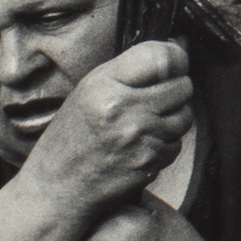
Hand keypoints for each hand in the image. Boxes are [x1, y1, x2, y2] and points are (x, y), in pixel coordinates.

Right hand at [19, 42, 193, 220]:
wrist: (55, 188)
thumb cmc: (72, 136)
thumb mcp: (89, 91)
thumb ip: (130, 70)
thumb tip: (176, 51)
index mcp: (104, 85)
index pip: (162, 57)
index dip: (176, 59)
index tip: (174, 65)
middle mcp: (122, 109)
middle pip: (182, 87)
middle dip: (175, 91)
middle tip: (155, 101)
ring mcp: (137, 137)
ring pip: (184, 117)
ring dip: (173, 120)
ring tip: (146, 126)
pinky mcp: (148, 162)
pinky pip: (176, 145)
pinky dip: (165, 145)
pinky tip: (141, 148)